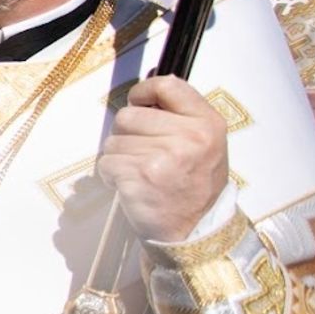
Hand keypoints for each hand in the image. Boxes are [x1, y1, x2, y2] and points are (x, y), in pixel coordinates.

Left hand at [97, 76, 228, 242]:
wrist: (195, 228)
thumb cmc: (194, 184)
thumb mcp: (205, 143)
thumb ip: (180, 115)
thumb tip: (146, 92)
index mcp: (207, 123)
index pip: (168, 85)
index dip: (144, 92)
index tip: (140, 104)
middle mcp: (189, 137)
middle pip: (128, 115)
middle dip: (126, 133)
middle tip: (142, 153)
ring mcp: (164, 157)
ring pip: (113, 140)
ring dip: (118, 157)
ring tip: (140, 172)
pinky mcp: (140, 177)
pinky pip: (107, 163)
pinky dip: (111, 175)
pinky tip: (132, 185)